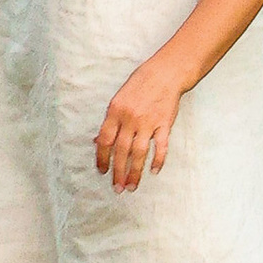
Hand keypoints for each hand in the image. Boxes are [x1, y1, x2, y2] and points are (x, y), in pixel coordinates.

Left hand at [93, 56, 183, 192]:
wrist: (164, 74)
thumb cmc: (139, 85)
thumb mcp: (118, 99)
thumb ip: (109, 122)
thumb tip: (97, 141)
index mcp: (115, 111)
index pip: (105, 139)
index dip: (102, 158)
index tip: (102, 171)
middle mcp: (130, 118)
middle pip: (122, 150)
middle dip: (118, 172)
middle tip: (117, 188)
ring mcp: (148, 122)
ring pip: (139, 152)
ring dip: (135, 172)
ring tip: (132, 186)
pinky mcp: (164, 124)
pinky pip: (161, 146)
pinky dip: (158, 160)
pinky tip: (154, 171)